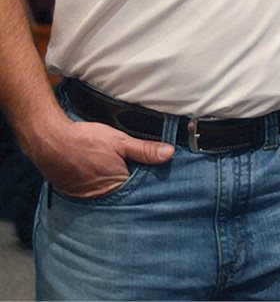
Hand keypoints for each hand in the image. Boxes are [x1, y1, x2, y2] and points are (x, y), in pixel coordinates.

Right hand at [29, 116, 174, 198]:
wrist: (50, 141)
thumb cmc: (86, 141)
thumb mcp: (120, 141)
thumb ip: (145, 150)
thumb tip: (169, 153)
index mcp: (118, 186)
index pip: (141, 189)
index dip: (149, 180)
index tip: (157, 175)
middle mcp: (103, 198)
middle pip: (125, 194)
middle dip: (133, 185)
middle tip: (135, 172)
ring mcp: (88, 198)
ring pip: (110, 194)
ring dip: (115, 186)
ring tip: (116, 172)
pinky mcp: (76, 195)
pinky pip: (94, 193)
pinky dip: (99, 186)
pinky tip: (99, 174)